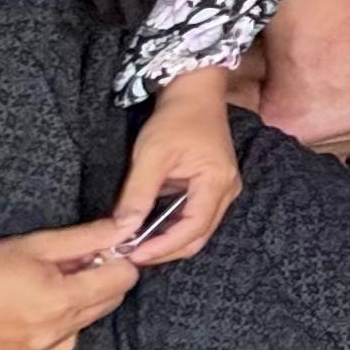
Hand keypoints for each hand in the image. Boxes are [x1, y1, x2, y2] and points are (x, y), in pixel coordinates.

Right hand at [0, 226, 140, 349]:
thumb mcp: (32, 245)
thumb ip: (85, 239)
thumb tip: (124, 228)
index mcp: (61, 300)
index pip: (122, 279)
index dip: (118, 259)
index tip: (102, 249)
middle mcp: (57, 332)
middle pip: (108, 302)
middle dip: (100, 279)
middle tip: (69, 263)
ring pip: (86, 323)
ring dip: (80, 303)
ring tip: (44, 285)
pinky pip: (61, 343)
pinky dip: (59, 326)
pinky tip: (33, 309)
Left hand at [106, 68, 240, 268]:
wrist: (195, 93)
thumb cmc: (175, 118)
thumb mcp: (151, 155)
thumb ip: (137, 194)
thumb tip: (122, 229)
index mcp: (217, 182)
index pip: (192, 229)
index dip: (163, 247)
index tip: (133, 254)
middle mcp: (228, 191)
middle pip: (198, 236)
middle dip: (165, 251)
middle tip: (132, 255)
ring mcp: (225, 190)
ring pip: (198, 230)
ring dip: (168, 241)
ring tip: (137, 244)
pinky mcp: (215, 187)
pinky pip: (196, 218)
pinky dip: (173, 228)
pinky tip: (150, 229)